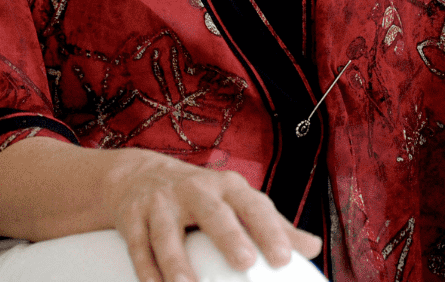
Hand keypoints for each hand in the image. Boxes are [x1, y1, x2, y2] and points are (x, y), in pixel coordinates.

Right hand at [105, 150, 321, 281]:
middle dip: (228, 236)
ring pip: (167, 233)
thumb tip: (313, 247)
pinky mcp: (132, 217)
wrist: (140, 175)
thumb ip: (273, 225)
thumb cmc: (203, 196)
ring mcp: (160, 203)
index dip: (269, 231)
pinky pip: (137, 245)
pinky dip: (146, 269)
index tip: (285, 260)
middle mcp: (194, 190)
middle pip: (212, 212)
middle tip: (245, 262)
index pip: (253, 206)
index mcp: (227, 187)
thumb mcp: (237, 202)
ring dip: (176, 262)